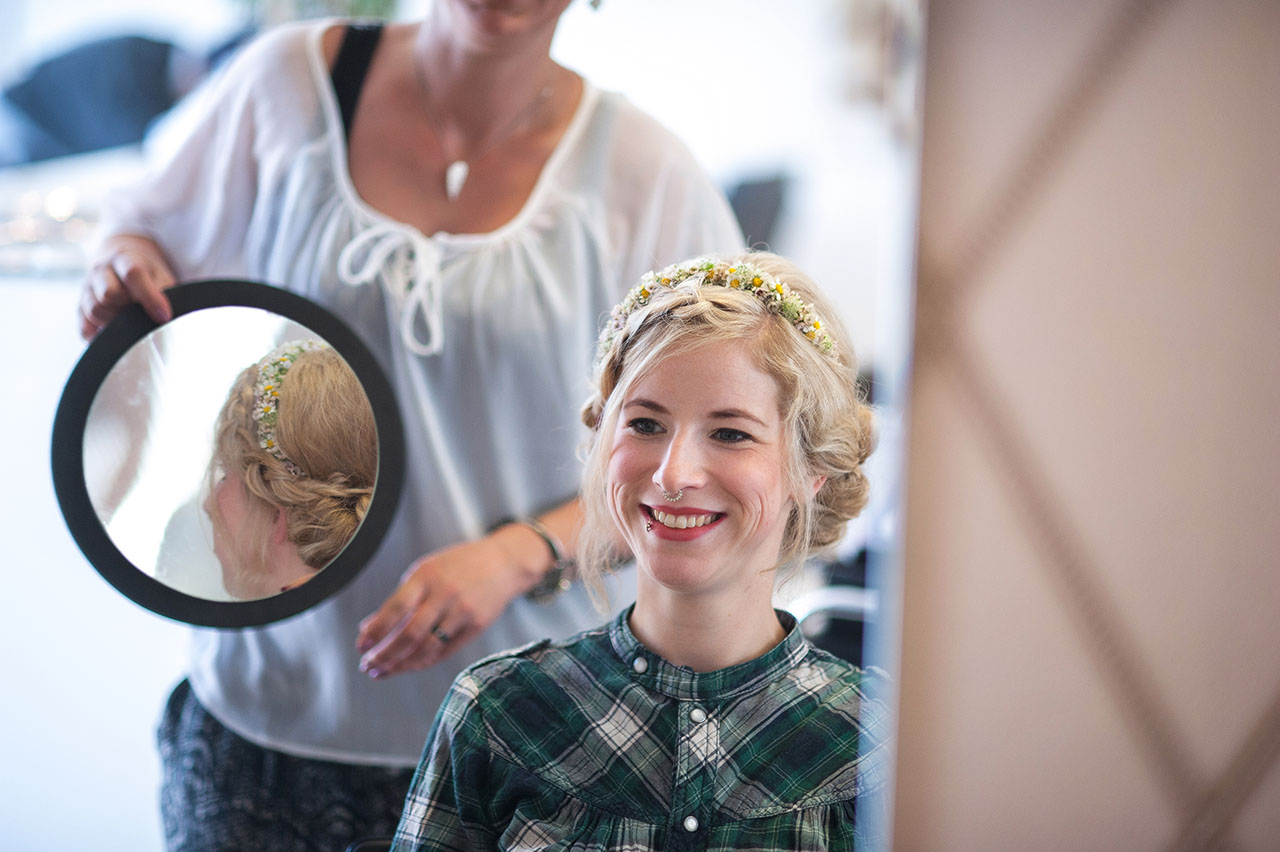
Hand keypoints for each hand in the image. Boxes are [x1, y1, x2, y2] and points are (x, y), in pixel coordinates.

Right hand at [79, 235, 175, 338]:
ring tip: (129, 320)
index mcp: (124, 259)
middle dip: (128, 309)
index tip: (164, 316)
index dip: (150, 297)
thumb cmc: (146, 273)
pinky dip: (99, 336)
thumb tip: (164, 317)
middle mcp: (101, 271)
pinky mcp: (79, 307)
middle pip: (108, 294)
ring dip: (114, 323)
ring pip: (94, 311)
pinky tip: (114, 332)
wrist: (120, 261)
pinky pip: (84, 328)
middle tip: (140, 312)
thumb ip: (164, 292)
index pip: (132, 274)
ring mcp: (86, 288)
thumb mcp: (160, 274)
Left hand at [355, 529, 539, 679]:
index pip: (395, 608)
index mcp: (426, 576)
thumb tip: (368, 626)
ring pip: (427, 647)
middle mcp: (444, 594)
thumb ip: (401, 598)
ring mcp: (462, 611)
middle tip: (368, 666)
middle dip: (385, 654)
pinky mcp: (476, 625)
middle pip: (409, 634)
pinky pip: (445, 650)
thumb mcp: (427, 571)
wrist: (504, 563)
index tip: (360, 646)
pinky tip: (409, 666)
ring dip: (401, 664)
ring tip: (383, 671)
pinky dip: (423, 661)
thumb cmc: (459, 566)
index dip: (375, 631)